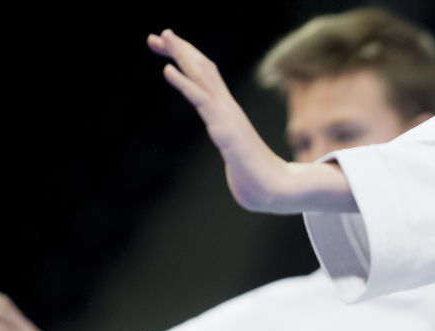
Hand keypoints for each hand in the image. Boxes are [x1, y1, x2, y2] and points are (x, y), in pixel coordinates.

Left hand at [148, 29, 355, 213]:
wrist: (278, 191)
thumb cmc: (259, 182)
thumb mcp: (239, 162)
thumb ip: (237, 158)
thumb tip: (240, 173)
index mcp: (228, 114)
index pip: (206, 79)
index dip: (187, 61)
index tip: (166, 49)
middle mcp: (228, 109)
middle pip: (203, 70)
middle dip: (180, 50)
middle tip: (157, 35)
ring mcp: (227, 116)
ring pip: (202, 77)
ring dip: (182, 55)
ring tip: (163, 37)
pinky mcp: (225, 129)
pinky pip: (202, 100)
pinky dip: (185, 83)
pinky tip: (168, 69)